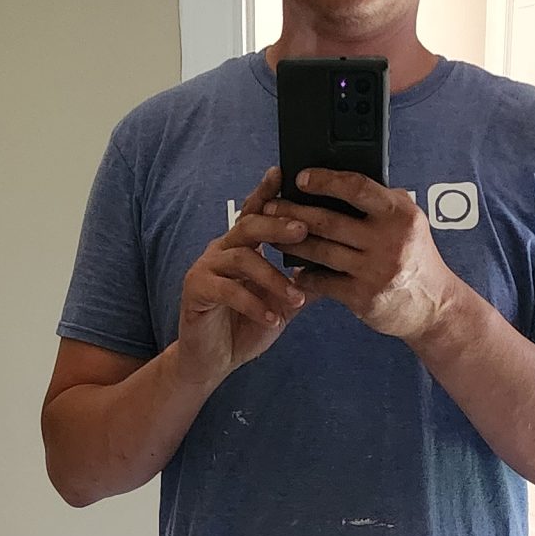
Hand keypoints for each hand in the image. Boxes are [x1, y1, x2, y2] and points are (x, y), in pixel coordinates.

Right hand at [174, 169, 308, 390]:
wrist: (213, 360)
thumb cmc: (246, 326)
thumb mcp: (283, 304)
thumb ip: (304, 283)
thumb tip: (339, 267)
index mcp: (242, 246)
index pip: (255, 212)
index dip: (266, 192)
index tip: (283, 174)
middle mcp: (222, 249)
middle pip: (249, 225)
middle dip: (277, 226)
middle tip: (303, 231)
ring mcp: (206, 268)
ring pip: (241, 258)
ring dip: (272, 278)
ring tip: (296, 299)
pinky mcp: (195, 290)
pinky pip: (226, 290)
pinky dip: (252, 304)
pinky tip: (271, 319)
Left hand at [289, 169, 466, 345]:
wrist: (434, 305)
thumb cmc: (415, 257)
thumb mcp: (408, 221)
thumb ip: (380, 202)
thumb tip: (336, 182)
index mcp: (400, 214)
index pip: (356, 187)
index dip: (324, 180)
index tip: (300, 179)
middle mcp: (389, 240)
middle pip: (329, 220)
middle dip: (293, 212)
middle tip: (270, 207)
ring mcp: (375, 270)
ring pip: (321, 251)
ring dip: (291, 244)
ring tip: (273, 236)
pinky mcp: (364, 297)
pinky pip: (324, 282)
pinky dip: (305, 275)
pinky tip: (294, 270)